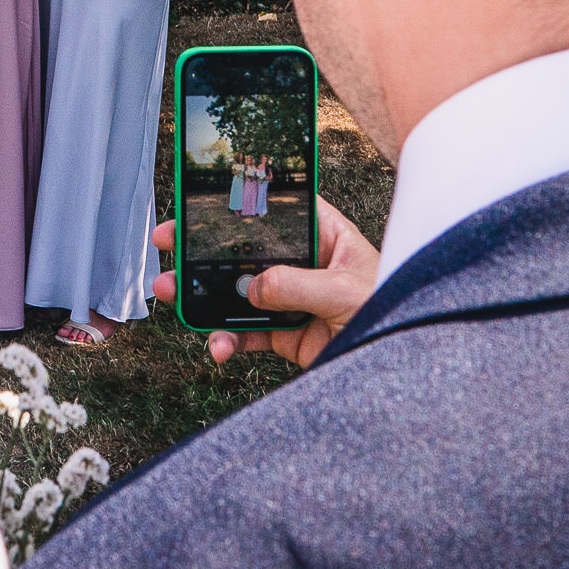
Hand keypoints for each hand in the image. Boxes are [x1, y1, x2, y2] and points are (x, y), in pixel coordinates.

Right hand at [152, 198, 380, 368]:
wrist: (400, 368)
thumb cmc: (394, 312)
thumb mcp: (347, 291)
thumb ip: (297, 286)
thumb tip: (252, 287)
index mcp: (326, 238)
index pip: (278, 209)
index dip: (239, 201)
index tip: (201, 200)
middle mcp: (305, 266)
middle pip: (246, 250)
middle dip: (204, 250)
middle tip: (168, 244)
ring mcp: (291, 300)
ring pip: (236, 293)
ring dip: (202, 297)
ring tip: (174, 295)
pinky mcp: (285, 335)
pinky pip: (246, 334)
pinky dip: (227, 340)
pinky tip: (219, 347)